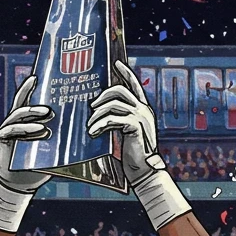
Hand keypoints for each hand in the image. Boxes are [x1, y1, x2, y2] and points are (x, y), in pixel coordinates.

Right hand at [0, 74, 51, 193]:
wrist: (19, 183)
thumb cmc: (37, 165)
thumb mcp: (52, 152)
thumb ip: (63, 141)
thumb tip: (87, 135)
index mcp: (24, 121)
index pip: (26, 100)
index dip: (30, 87)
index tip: (38, 76)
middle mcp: (13, 122)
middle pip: (21, 105)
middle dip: (35, 103)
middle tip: (51, 108)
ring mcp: (6, 130)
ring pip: (17, 117)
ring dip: (32, 115)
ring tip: (47, 118)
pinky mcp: (1, 141)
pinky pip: (12, 131)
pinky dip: (25, 130)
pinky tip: (38, 131)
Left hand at [87, 60, 160, 185]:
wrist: (145, 171)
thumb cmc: (134, 154)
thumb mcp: (125, 133)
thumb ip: (118, 119)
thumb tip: (99, 111)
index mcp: (143, 109)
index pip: (134, 85)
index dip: (125, 73)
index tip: (116, 64)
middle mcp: (144, 110)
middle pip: (120, 90)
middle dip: (102, 96)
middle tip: (91, 107)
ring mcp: (141, 117)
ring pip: (113, 104)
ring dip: (97, 115)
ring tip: (90, 126)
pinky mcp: (135, 126)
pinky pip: (112, 119)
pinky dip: (100, 125)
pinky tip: (93, 133)